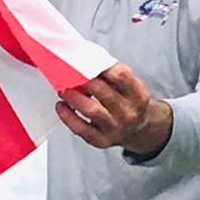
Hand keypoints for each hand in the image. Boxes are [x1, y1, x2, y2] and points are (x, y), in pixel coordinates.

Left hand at [56, 62, 172, 153]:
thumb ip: (113, 74)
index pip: (121, 75)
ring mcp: (116, 128)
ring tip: (63, 89)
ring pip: (91, 110)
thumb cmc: (128, 101)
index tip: (86, 59)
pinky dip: (68, 117)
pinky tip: (61, 106)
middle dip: (83, 80)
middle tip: (68, 71)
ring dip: (73, 97)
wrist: (139, 129)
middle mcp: (128, 112)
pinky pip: (81, 129)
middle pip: (103, 92)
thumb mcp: (130, 86)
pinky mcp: (102, 140)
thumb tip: (85, 59)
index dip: (102, 65)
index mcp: (138, 94)